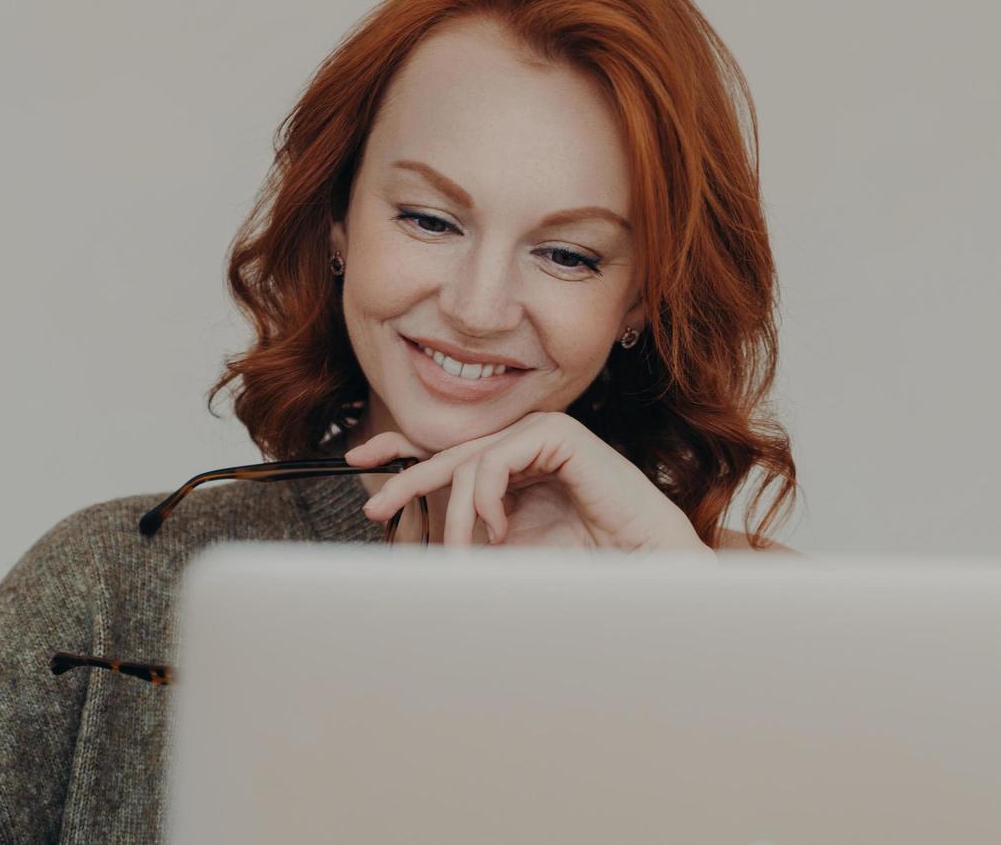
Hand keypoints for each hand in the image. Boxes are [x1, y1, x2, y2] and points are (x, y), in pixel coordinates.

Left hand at [344, 411, 710, 553]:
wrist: (641, 567)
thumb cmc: (585, 564)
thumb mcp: (507, 550)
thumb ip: (470, 535)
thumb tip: (416, 543)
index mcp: (516, 467)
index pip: (452, 453)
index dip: (403, 454)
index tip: (360, 462)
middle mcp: (525, 444)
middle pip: (449, 451)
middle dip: (408, 478)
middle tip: (377, 507)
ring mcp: (541, 434)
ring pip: (468, 460)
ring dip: (457, 512)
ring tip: (464, 552)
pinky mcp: (556, 434)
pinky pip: (495, 458)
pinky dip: (485, 497)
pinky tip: (496, 531)